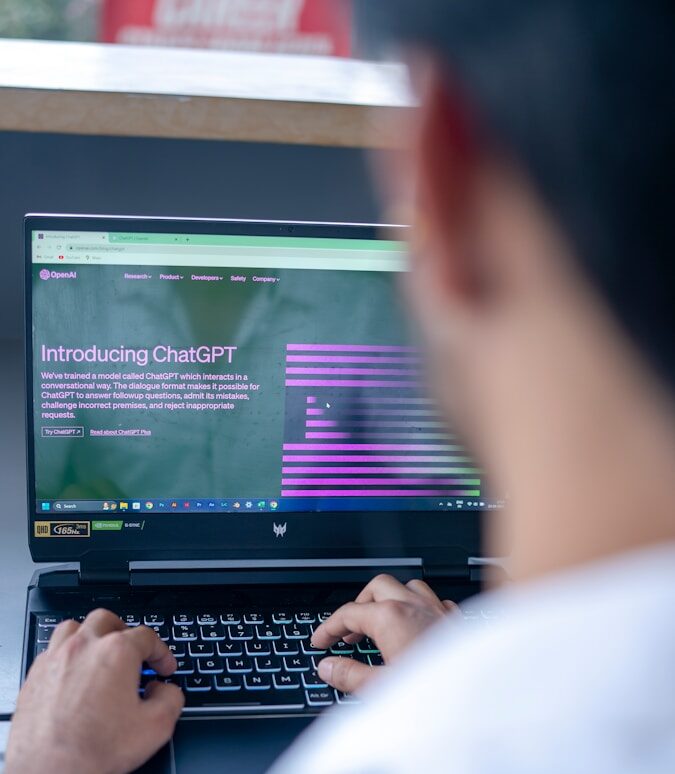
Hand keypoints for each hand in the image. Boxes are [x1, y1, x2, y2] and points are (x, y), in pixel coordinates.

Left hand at [6, 609, 183, 773]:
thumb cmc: (93, 751)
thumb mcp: (155, 727)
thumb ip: (172, 699)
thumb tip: (166, 690)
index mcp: (116, 653)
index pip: (147, 637)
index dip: (162, 652)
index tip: (164, 668)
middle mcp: (84, 647)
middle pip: (108, 621)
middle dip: (125, 633)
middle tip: (133, 652)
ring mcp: (56, 659)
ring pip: (75, 628)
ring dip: (92, 636)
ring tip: (100, 653)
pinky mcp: (35, 676)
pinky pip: (52, 650)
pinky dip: (67, 654)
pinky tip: (74, 673)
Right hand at [311, 574, 457, 693]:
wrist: (478, 699)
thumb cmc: (435, 695)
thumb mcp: (380, 688)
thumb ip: (350, 675)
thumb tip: (328, 667)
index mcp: (391, 617)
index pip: (349, 612)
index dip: (329, 627)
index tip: (321, 641)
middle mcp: (414, 605)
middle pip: (377, 587)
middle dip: (359, 604)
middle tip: (348, 631)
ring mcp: (437, 609)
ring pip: (407, 587)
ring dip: (390, 600)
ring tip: (379, 622)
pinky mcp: (454, 621)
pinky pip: (433, 601)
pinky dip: (419, 608)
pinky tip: (416, 624)